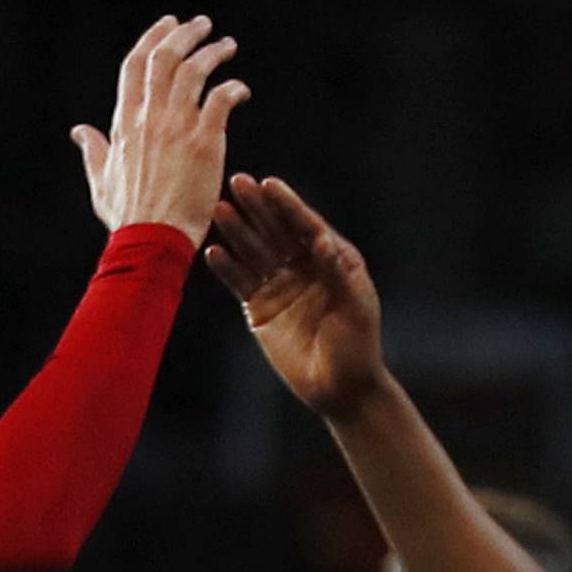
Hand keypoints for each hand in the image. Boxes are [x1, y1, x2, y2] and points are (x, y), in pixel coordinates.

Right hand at [71, 14, 249, 244]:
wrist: (152, 239)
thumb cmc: (127, 217)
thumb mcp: (101, 180)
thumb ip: (93, 150)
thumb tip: (79, 131)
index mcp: (125, 123)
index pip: (135, 65)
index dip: (152, 39)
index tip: (168, 25)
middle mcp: (150, 117)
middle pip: (165, 58)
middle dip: (185, 34)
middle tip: (203, 25)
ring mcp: (177, 127)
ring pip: (195, 71)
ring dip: (213, 53)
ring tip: (227, 47)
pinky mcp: (205, 141)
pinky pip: (221, 99)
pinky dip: (233, 88)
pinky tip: (241, 91)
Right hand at [206, 175, 388, 416]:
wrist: (340, 389)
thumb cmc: (358, 347)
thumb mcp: (355, 308)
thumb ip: (338, 273)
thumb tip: (321, 240)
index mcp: (333, 259)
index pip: (306, 226)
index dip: (287, 205)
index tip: (269, 184)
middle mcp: (304, 266)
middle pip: (276, 231)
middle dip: (257, 207)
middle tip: (237, 182)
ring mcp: (279, 285)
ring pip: (254, 251)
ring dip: (237, 231)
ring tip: (219, 209)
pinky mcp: (259, 308)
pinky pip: (239, 282)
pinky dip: (226, 267)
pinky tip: (213, 251)